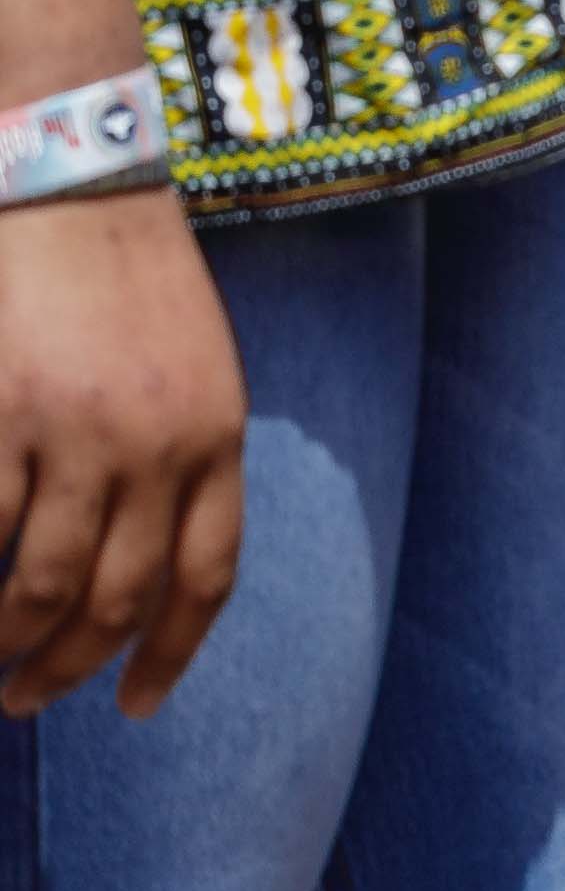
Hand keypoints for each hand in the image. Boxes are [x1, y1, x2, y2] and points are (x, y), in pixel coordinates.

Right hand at [0, 184, 242, 719]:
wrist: (75, 185)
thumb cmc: (129, 280)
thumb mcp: (195, 371)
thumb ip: (181, 461)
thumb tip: (141, 565)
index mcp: (217, 436)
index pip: (206, 576)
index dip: (171, 654)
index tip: (136, 705)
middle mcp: (158, 445)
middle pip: (120, 598)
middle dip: (72, 667)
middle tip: (29, 699)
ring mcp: (77, 432)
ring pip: (44, 583)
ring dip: (10, 641)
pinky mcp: (3, 414)